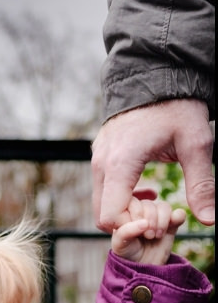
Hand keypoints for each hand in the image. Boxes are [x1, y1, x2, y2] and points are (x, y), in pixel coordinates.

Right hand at [92, 99, 214, 230]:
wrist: (156, 75)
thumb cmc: (177, 107)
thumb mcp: (197, 145)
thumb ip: (201, 184)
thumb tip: (210, 220)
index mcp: (120, 164)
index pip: (110, 217)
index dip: (134, 227)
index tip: (159, 220)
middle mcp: (101, 164)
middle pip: (102, 216)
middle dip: (129, 222)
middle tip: (159, 209)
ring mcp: (97, 160)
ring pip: (100, 204)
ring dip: (126, 210)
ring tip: (154, 198)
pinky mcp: (99, 156)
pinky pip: (102, 190)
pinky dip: (121, 198)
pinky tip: (145, 189)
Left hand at [110, 189, 185, 265]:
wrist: (143, 267)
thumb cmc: (127, 253)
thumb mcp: (120, 244)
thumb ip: (127, 231)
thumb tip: (145, 222)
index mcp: (126, 212)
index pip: (133, 202)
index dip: (138, 214)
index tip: (138, 230)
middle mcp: (142, 211)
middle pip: (149, 204)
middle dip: (151, 220)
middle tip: (148, 236)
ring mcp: (157, 217)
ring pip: (164, 207)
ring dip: (162, 221)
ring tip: (157, 236)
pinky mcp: (171, 224)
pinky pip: (178, 213)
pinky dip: (178, 216)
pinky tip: (174, 223)